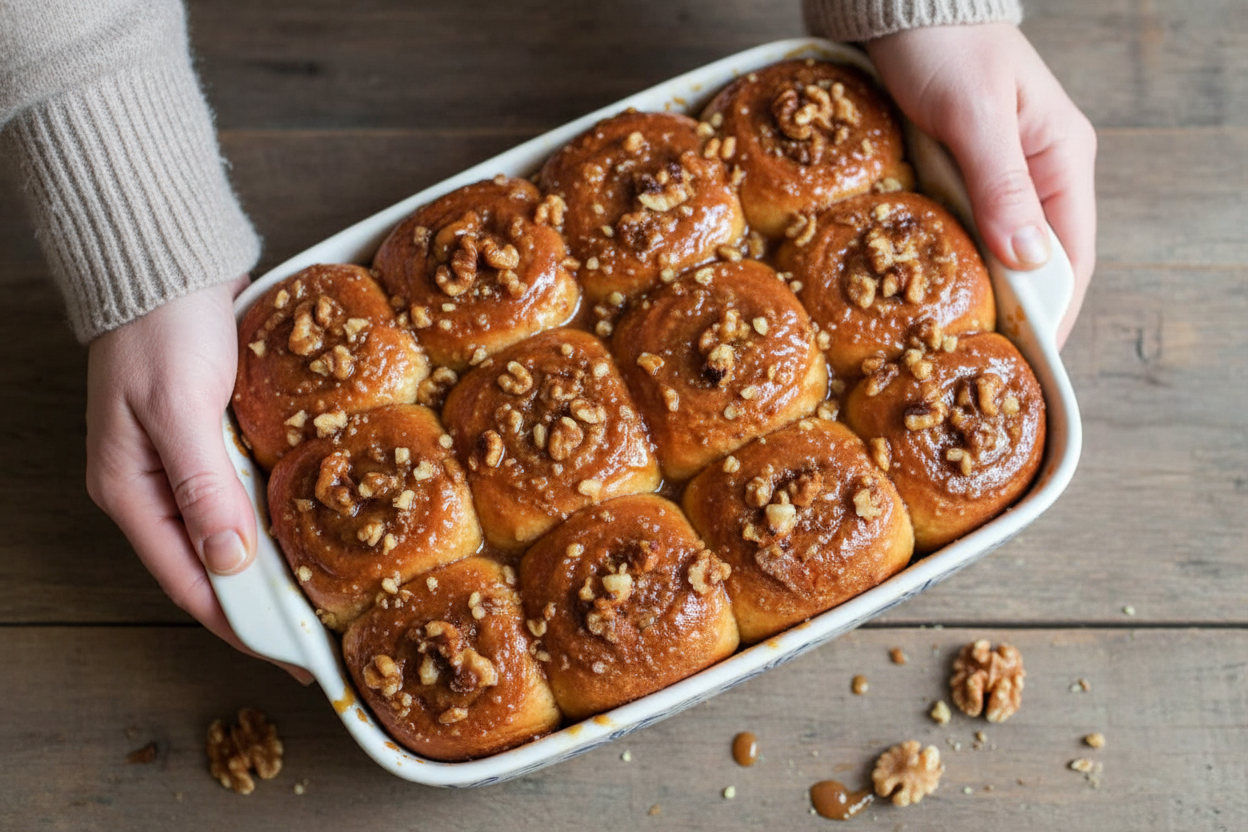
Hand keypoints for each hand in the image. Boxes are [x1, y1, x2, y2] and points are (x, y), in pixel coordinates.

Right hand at [86, 279, 311, 682]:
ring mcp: (185, 459)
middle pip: (211, 563)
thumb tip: (228, 561)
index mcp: (131, 490)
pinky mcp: (213, 434)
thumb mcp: (181, 408)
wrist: (170, 256)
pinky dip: (276, 512)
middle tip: (319, 630)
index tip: (289, 654)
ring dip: (273, 559)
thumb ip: (203, 486)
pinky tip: (313, 525)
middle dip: (261, 601)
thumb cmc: (164, 326)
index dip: (239, 623)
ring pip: (233, 529)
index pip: (188, 580)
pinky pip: (246, 489)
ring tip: (324, 589)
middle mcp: (154, 485)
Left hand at [865, 23, 1096, 345]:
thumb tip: (1028, 261)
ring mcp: (995, 176)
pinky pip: (960, 230)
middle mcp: (1035, 173)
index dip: (1052, 313)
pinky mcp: (955, 173)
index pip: (1070, 258)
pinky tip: (921, 291)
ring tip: (946, 339)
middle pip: (1033, 263)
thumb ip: (1001, 184)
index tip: (1024, 358)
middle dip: (1012, 311)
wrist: (899, 4)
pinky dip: (947, 262)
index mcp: (1061, 159)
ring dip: (976, 291)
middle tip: (975, 361)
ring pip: (994, 251)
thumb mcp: (973, 113)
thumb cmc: (942, 45)